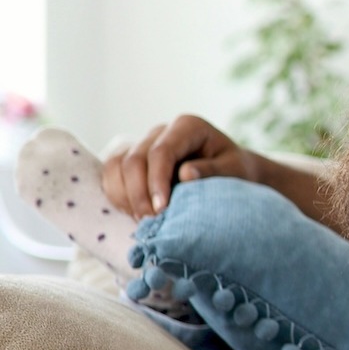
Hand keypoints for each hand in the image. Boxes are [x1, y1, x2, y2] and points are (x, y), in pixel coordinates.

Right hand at [101, 115, 256, 218]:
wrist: (231, 173)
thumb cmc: (235, 171)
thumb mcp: (234, 170)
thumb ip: (212, 171)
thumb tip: (185, 174)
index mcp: (188, 127)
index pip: (161, 151)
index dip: (156, 181)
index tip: (161, 209)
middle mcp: (161, 132)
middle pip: (134, 160)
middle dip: (138, 194)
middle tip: (150, 222)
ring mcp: (144, 144)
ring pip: (116, 166)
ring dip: (124, 197)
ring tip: (142, 221)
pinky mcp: (133, 160)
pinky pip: (112, 175)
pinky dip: (118, 196)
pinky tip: (134, 214)